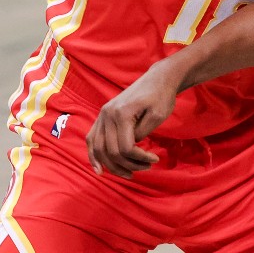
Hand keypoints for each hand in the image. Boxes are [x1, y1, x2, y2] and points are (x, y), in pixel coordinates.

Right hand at [85, 59, 177, 177]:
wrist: (157, 79)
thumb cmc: (161, 96)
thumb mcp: (158, 116)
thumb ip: (142, 133)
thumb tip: (131, 147)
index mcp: (121, 113)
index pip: (125, 147)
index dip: (140, 158)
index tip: (154, 159)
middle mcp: (107, 114)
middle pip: (111, 151)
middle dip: (129, 164)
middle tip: (146, 167)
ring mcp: (102, 115)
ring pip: (99, 149)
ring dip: (112, 165)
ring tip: (129, 174)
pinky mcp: (102, 116)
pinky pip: (92, 139)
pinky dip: (93, 155)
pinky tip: (99, 170)